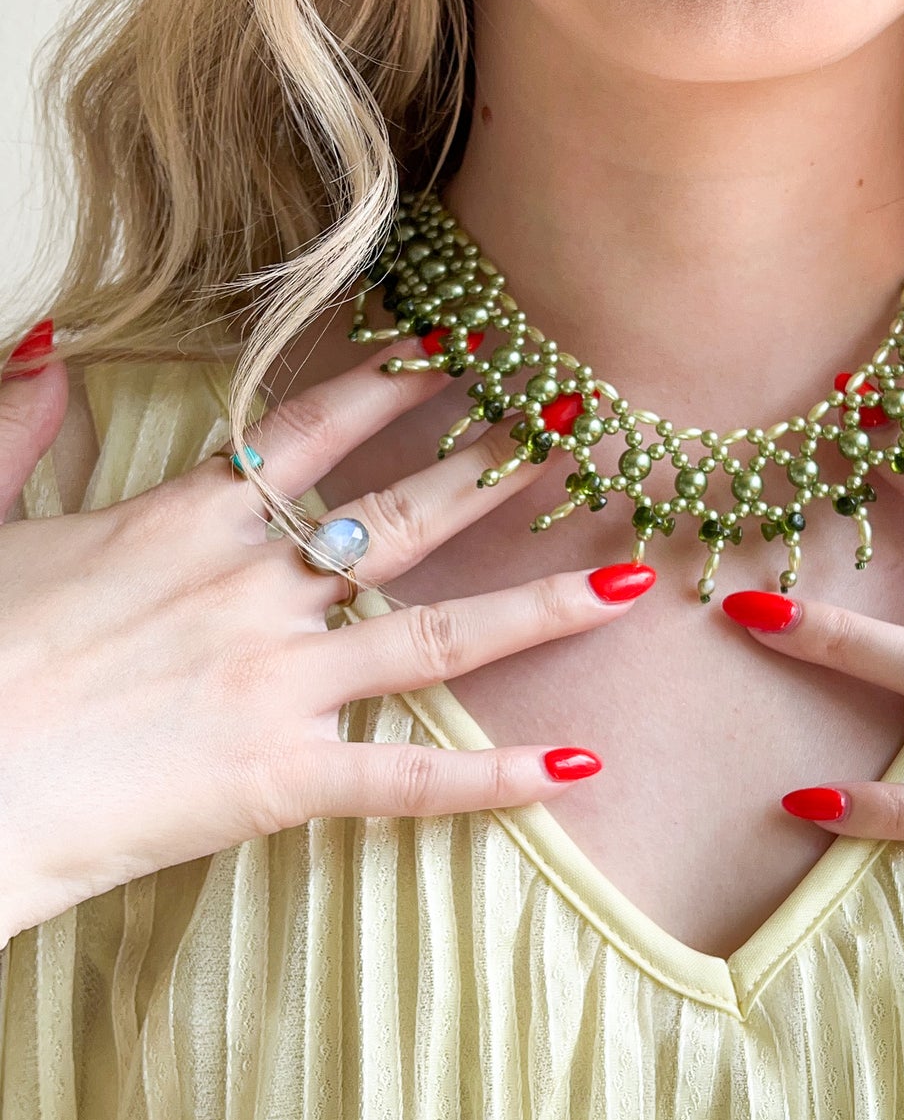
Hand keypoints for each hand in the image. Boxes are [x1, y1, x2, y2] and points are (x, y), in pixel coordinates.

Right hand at [0, 331, 652, 944]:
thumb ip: (22, 426)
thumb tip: (44, 339)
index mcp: (188, 525)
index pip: (315, 433)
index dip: (396, 387)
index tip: (464, 353)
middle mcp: (254, 591)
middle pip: (404, 519)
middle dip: (498, 473)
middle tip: (578, 433)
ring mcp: (277, 685)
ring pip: (440, 637)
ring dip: (542, 606)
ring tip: (627, 579)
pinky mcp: (279, 781)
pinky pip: (405, 779)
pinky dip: (492, 780)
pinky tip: (572, 770)